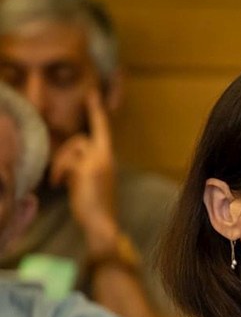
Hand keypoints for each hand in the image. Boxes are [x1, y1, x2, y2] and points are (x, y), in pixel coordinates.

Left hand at [50, 88, 118, 245]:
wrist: (102, 223)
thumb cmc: (94, 205)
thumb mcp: (90, 180)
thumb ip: (84, 164)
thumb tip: (67, 157)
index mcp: (108, 159)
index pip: (102, 129)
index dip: (96, 111)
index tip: (93, 94)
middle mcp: (106, 157)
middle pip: (80, 139)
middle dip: (64, 153)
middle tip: (57, 176)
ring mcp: (98, 162)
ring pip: (73, 148)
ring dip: (60, 164)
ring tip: (58, 181)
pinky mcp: (88, 169)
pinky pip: (67, 161)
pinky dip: (59, 172)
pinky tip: (59, 185)